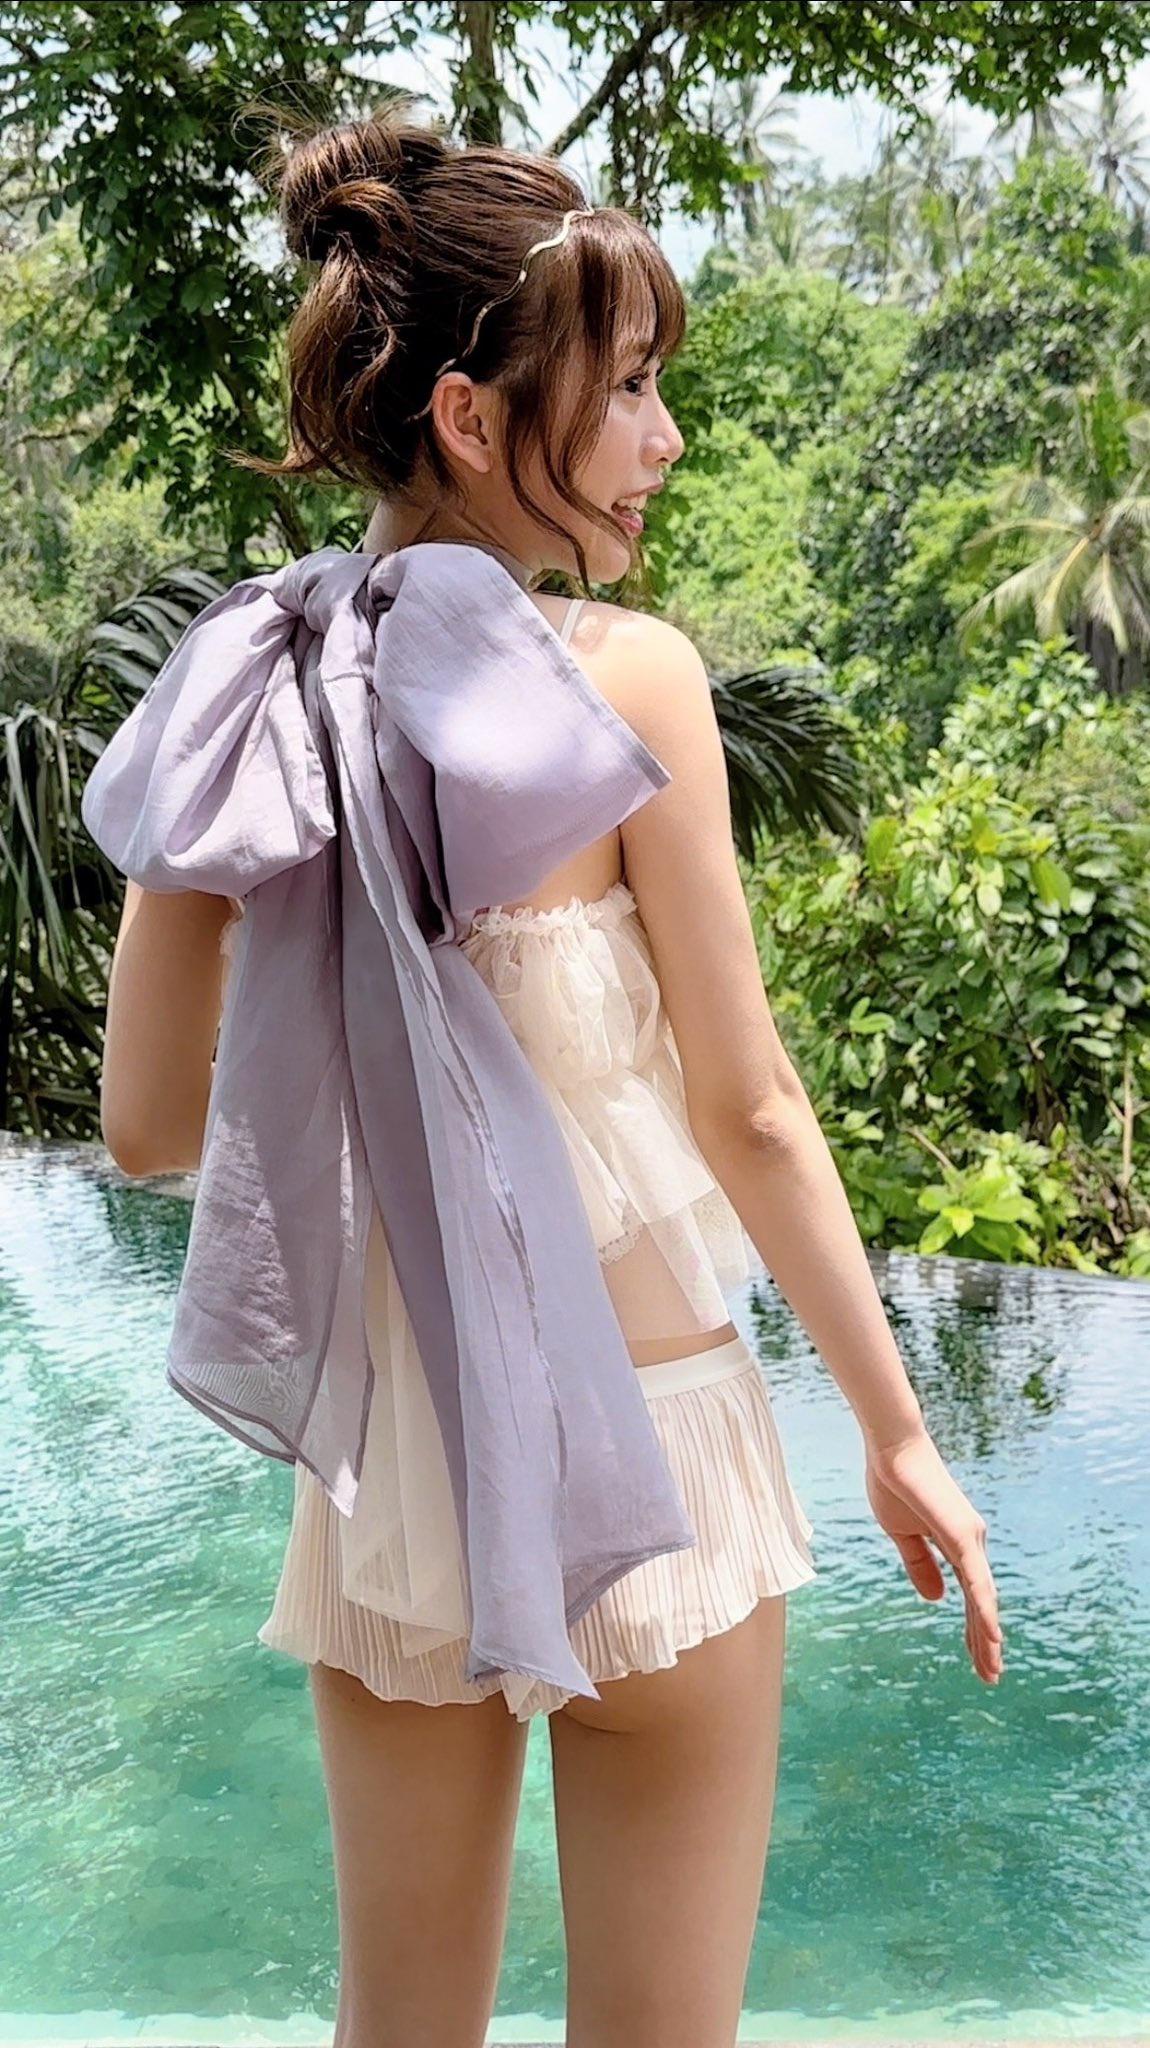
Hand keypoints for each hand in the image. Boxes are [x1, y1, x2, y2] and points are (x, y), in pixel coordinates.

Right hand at [864, 1430, 1004, 1686]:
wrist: (891, 1448)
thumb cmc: (894, 1482)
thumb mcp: (902, 1533)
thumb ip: (920, 1565)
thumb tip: (937, 1600)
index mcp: (956, 1542)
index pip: (971, 1595)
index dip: (974, 1628)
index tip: (979, 1658)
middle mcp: (971, 1542)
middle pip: (982, 1603)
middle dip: (984, 1641)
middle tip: (991, 1677)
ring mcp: (969, 1539)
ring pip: (983, 1599)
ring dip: (987, 1637)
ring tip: (992, 1670)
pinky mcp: (961, 1536)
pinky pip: (976, 1583)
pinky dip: (985, 1612)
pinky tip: (993, 1637)